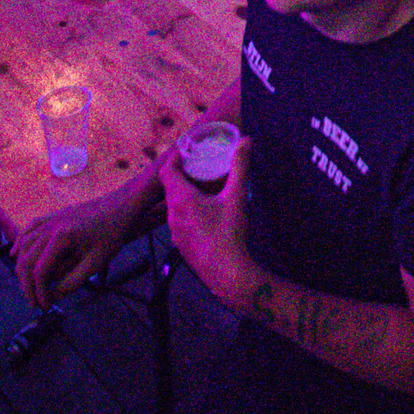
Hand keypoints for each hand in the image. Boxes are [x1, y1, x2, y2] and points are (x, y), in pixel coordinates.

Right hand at [13, 187, 134, 308]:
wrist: (120, 206)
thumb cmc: (111, 233)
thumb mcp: (96, 262)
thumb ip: (73, 281)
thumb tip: (53, 295)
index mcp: (61, 237)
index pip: (40, 272)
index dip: (40, 293)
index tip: (46, 307)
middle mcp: (50, 227)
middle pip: (27, 260)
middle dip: (27, 285)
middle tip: (35, 302)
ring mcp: (49, 219)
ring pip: (24, 245)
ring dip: (22, 267)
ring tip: (28, 286)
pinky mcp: (52, 216)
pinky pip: (29, 229)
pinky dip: (19, 243)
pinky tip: (13, 254)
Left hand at [159, 136, 253, 307]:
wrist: (226, 273)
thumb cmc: (229, 232)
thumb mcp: (236, 196)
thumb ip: (240, 166)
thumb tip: (246, 140)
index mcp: (181, 199)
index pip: (167, 171)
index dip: (174, 158)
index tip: (186, 151)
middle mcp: (172, 214)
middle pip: (170, 188)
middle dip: (182, 175)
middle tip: (200, 166)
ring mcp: (175, 232)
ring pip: (174, 206)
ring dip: (184, 194)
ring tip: (203, 188)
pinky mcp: (181, 245)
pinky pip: (179, 221)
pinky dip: (187, 211)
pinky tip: (206, 214)